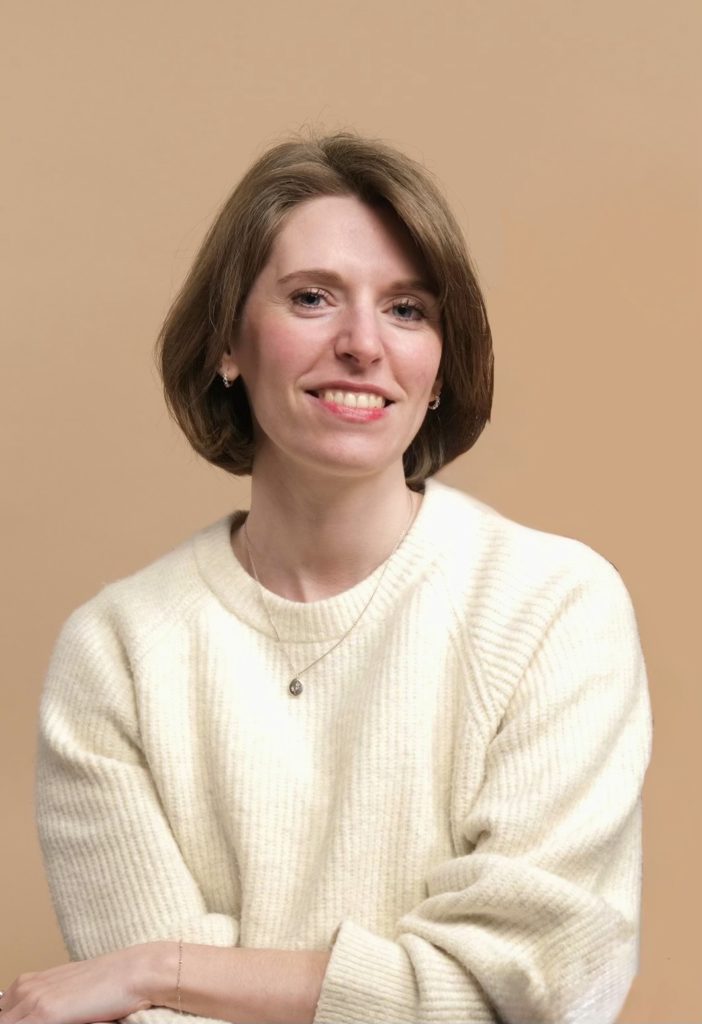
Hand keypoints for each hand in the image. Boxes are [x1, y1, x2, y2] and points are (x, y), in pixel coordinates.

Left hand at [0, 944, 155, 1023]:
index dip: (11, 1020)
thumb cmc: (108, 982)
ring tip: (53, 1022)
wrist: (133, 971)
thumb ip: (45, 1002)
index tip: (23, 1021)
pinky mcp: (45, 1014)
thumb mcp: (68, 991)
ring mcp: (34, 1000)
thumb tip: (35, 1017)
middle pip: (3, 1019)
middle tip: (41, 1022)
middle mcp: (26, 988)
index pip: (2, 1013)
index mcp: (29, 982)